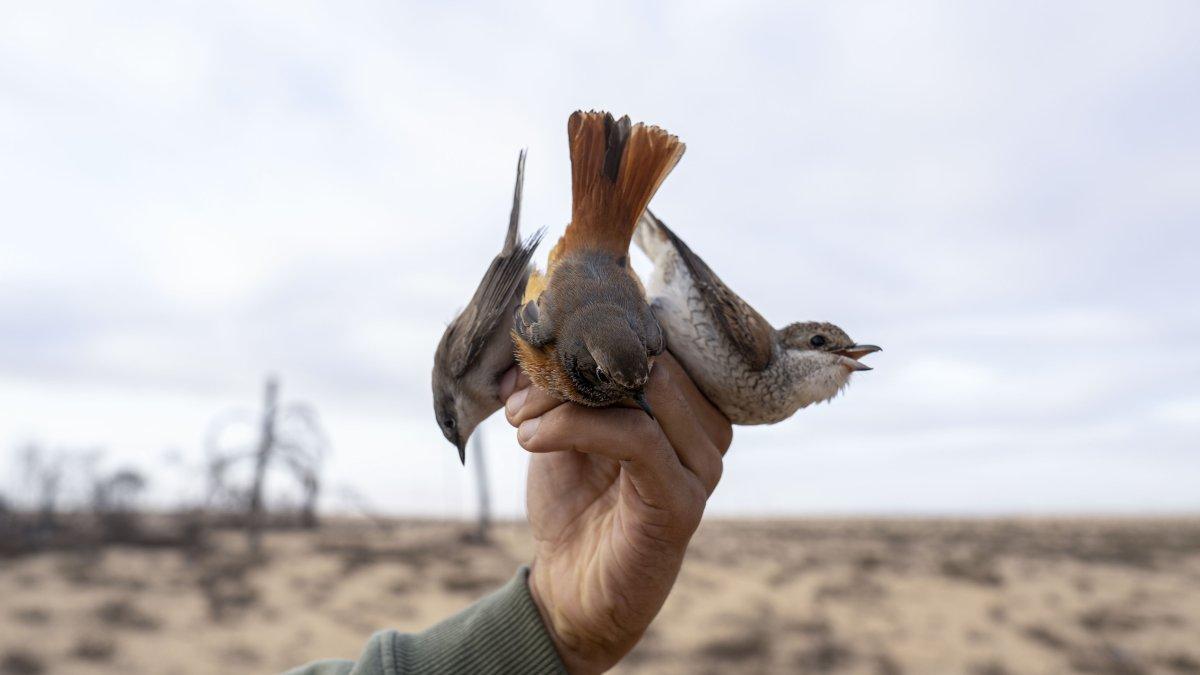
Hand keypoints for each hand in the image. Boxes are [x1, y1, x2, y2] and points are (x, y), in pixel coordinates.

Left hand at [499, 352, 731, 673]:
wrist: (571, 590)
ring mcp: (702, 465)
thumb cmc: (573, 505)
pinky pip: (637, 438)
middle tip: (520, 396)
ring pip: (646, 390)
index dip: (592, 334)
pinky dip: (576, 427)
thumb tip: (533, 335)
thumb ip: (562, 382)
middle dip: (574, 367)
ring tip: (521, 420)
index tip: (534, 354)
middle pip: (650, 359)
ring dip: (567, 398)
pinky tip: (532, 439)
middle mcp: (707, 429)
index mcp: (686, 404)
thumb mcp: (565, 428)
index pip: (653, 338)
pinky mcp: (683, 501)